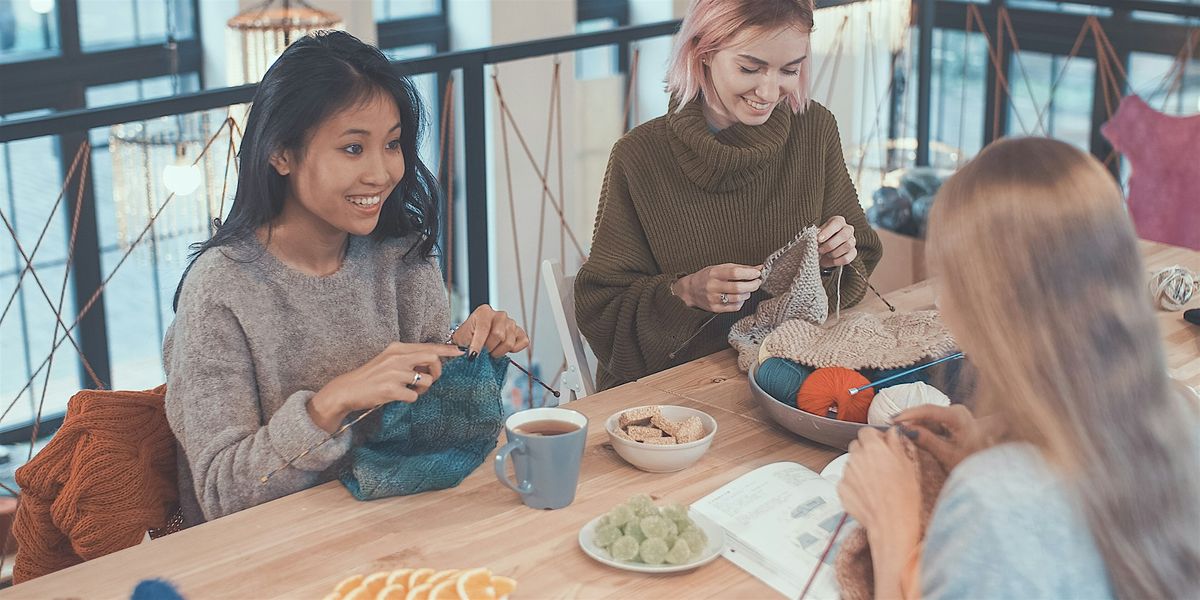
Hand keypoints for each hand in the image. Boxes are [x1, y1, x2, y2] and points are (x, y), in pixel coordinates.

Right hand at [308, 342, 463, 431]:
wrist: (348, 389)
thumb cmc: (372, 377)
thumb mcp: (389, 360)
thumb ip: (409, 359)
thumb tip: (432, 363)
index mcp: (398, 348)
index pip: (428, 346)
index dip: (447, 350)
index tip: (460, 352)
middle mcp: (397, 357)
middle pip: (433, 359)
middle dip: (437, 371)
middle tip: (430, 379)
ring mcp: (394, 373)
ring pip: (427, 380)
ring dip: (423, 389)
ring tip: (410, 390)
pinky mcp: (390, 389)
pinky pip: (414, 396)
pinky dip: (411, 399)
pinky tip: (399, 397)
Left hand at [452, 304, 529, 357]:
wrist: (474, 338)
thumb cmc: (468, 338)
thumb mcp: (460, 340)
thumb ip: (462, 347)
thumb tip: (467, 356)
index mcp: (484, 312)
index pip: (484, 329)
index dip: (478, 345)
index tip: (472, 356)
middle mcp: (500, 315)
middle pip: (498, 335)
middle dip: (489, 348)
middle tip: (483, 351)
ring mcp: (511, 323)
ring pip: (509, 342)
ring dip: (498, 351)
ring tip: (491, 350)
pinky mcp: (520, 332)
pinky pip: (523, 342)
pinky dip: (514, 350)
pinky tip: (503, 348)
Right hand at [672, 263, 761, 312]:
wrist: (691, 290)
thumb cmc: (707, 277)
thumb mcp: (721, 268)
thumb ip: (740, 268)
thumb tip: (759, 267)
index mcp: (714, 273)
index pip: (735, 273)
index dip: (749, 273)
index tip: (757, 272)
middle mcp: (713, 286)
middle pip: (738, 287)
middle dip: (752, 285)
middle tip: (757, 282)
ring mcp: (714, 299)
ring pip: (738, 298)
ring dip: (748, 293)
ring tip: (748, 289)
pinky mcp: (715, 309)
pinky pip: (734, 307)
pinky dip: (741, 302)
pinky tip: (740, 297)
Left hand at [817, 216, 856, 268]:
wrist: (823, 250)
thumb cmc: (820, 239)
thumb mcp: (817, 234)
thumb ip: (817, 235)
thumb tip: (816, 238)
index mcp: (839, 221)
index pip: (837, 223)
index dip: (828, 231)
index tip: (818, 239)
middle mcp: (848, 229)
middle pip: (844, 235)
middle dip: (830, 244)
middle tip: (820, 250)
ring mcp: (852, 241)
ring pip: (847, 246)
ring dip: (833, 253)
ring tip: (825, 255)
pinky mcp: (853, 252)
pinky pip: (848, 258)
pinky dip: (837, 261)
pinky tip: (830, 260)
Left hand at [838, 428, 921, 599]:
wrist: (892, 523)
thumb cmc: (904, 496)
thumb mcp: (908, 464)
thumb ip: (896, 443)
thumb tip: (892, 432)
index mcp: (873, 447)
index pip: (866, 432)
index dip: (874, 438)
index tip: (881, 445)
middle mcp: (856, 457)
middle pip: (857, 446)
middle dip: (866, 452)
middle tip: (880, 465)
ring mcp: (846, 473)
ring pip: (851, 464)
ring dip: (860, 468)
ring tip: (876, 484)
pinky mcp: (841, 489)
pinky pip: (846, 481)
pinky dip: (854, 485)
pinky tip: (868, 494)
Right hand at [893, 404, 996, 470]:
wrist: (990, 471)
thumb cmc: (972, 463)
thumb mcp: (947, 455)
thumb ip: (926, 440)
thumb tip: (905, 429)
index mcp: (958, 416)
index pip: (927, 410)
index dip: (907, 415)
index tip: (892, 420)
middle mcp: (957, 411)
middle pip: (926, 414)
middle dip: (910, 422)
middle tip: (891, 429)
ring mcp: (955, 415)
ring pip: (928, 419)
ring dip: (915, 427)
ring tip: (899, 434)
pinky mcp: (952, 421)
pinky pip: (932, 424)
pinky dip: (922, 430)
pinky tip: (911, 436)